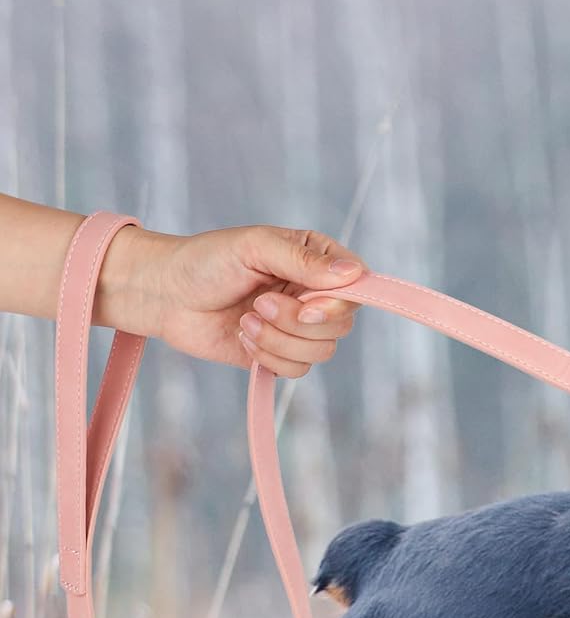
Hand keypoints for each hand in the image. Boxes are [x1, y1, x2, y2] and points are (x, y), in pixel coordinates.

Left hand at [98, 224, 365, 378]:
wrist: (164, 295)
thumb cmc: (204, 260)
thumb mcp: (254, 247)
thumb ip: (303, 260)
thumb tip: (354, 273)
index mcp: (314, 261)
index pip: (357, 287)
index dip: (338, 304)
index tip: (307, 307)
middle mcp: (312, 295)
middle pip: (340, 325)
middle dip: (297, 323)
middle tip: (259, 305)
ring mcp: (298, 327)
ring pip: (321, 352)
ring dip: (278, 340)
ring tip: (245, 320)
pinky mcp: (281, 354)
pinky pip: (298, 370)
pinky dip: (269, 357)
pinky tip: (244, 337)